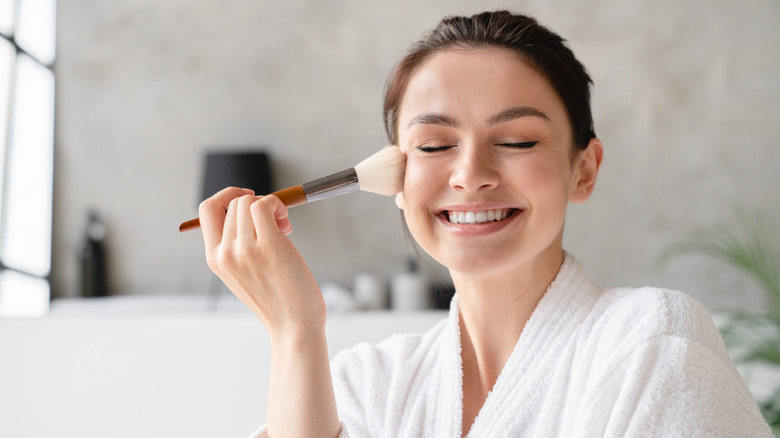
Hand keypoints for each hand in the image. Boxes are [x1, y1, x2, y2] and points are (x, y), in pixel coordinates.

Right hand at [198, 187, 326, 334]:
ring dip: (271, 205)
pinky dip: (277, 205)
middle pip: (235, 203)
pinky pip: (265, 205)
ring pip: (250, 202)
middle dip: (257, 204)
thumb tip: (252, 207)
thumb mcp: (243, 274)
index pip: (206, 210)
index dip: (227, 196)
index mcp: (215, 260)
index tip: (250, 200)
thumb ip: (239, 245)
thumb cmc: (277, 300)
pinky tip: (286, 223)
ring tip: (284, 226)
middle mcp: (225, 254)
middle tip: (278, 223)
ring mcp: (245, 250)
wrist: (294, 326)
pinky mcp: (269, 246)